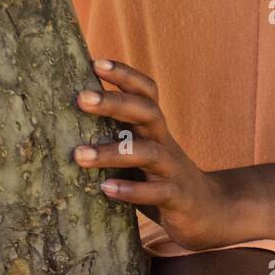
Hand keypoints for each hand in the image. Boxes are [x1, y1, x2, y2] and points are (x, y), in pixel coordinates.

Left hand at [73, 58, 232, 250]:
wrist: (209, 211)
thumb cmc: (160, 179)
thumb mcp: (140, 152)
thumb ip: (117, 138)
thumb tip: (65, 124)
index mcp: (155, 128)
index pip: (145, 91)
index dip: (124, 75)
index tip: (96, 63)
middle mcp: (165, 142)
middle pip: (146, 112)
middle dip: (114, 102)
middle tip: (81, 98)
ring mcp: (173, 169)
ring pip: (148, 152)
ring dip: (112, 152)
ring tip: (79, 155)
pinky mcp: (177, 198)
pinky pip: (157, 191)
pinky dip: (132, 189)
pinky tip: (106, 189)